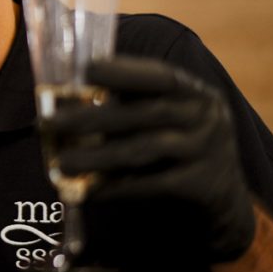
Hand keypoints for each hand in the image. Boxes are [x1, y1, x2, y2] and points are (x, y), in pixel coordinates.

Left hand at [46, 55, 255, 263]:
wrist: (223, 202)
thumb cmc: (178, 149)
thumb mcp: (167, 120)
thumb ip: (131, 107)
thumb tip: (66, 103)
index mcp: (196, 93)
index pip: (161, 76)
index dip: (124, 71)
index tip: (86, 69)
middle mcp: (206, 118)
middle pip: (145, 113)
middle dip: (92, 117)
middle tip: (49, 123)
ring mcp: (208, 152)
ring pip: (144, 149)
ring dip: (97, 156)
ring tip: (62, 163)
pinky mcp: (201, 187)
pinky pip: (151, 185)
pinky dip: (116, 188)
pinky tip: (88, 191)